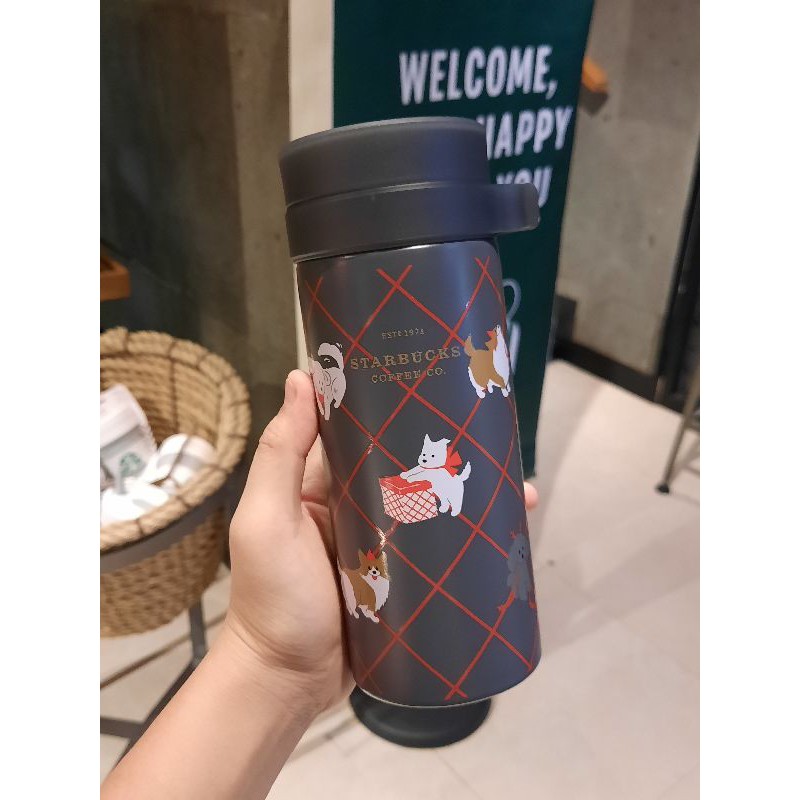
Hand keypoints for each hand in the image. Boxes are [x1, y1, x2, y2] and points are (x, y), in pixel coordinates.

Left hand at [223, 370, 538, 716]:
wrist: (288, 684)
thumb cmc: (273, 597)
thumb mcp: (267, 520)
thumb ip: (282, 454)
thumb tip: (301, 378)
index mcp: (320, 486)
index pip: (359, 433)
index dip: (389, 406)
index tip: (427, 377)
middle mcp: (354, 509)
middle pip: (405, 468)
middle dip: (443, 450)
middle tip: (489, 432)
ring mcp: (383, 546)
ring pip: (430, 507)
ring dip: (468, 492)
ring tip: (515, 482)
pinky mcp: (406, 581)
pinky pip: (440, 551)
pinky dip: (469, 538)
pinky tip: (508, 528)